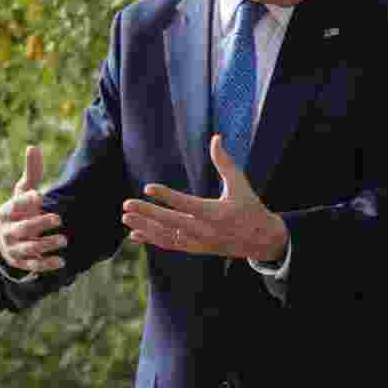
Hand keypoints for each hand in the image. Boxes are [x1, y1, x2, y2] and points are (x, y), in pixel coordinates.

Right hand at [0, 145, 66, 273]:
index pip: (12, 207)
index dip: (24, 202)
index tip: (39, 195)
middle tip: (59, 219)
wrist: (11, 237)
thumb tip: (33, 147)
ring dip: (46, 245)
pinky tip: (61, 261)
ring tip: (64, 240)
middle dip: (39, 224)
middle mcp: (6, 232)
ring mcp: (13, 249)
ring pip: (28, 248)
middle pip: (21, 229)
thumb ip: (31, 172)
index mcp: (5, 213)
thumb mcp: (24, 191)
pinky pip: (33, 265)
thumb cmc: (21, 209)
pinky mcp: (22, 263)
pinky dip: (46, 264)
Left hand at [122, 135, 288, 260]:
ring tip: (126, 218)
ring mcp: (200, 242)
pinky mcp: (196, 249)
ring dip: (145, 228)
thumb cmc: (250, 207)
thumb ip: (225, 162)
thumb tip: (216, 138)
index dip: (167, 196)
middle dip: (148, 214)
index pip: (187, 204)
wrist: (261, 240)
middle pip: (172, 222)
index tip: (148, 187)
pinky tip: (135, 234)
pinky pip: (170, 246)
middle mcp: (206, 230)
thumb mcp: (240, 184)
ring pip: (167, 237)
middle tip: (127, 205)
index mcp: (217, 213)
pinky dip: (152, 240)